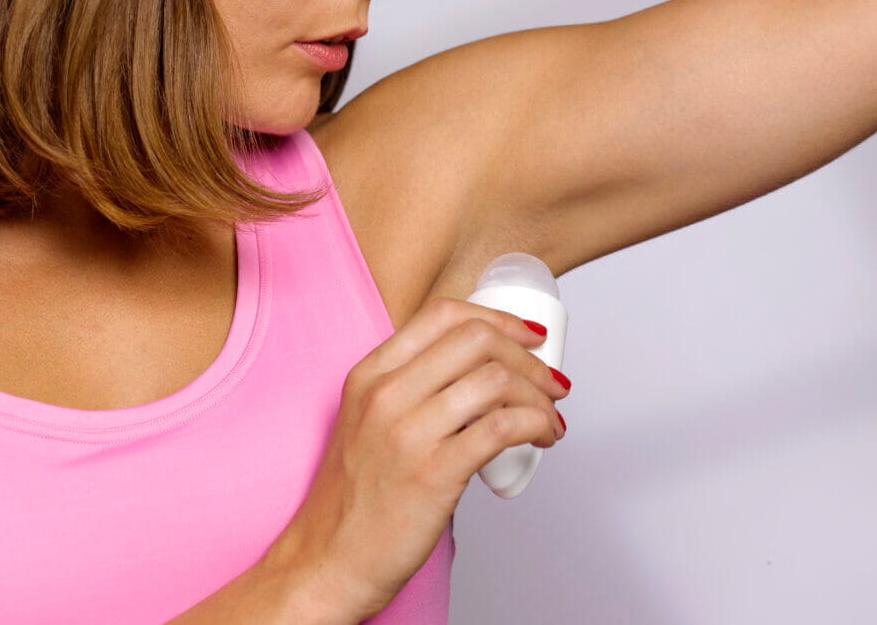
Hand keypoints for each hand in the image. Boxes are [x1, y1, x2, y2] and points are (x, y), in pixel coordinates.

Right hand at [263, 296, 570, 620]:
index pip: (443, 315)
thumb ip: (411, 389)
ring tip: (549, 418)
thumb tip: (483, 374)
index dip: (498, 319)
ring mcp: (407, 432)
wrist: (327, 560)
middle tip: (549, 382)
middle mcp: (385, 394)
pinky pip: (502, 427)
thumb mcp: (367, 421)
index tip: (528, 336)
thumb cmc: (355, 498)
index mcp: (369, 374)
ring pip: (496, 380)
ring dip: (539, 396)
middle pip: (477, 340)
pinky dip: (537, 424)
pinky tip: (542, 437)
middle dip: (528, 357)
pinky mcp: (433, 472)